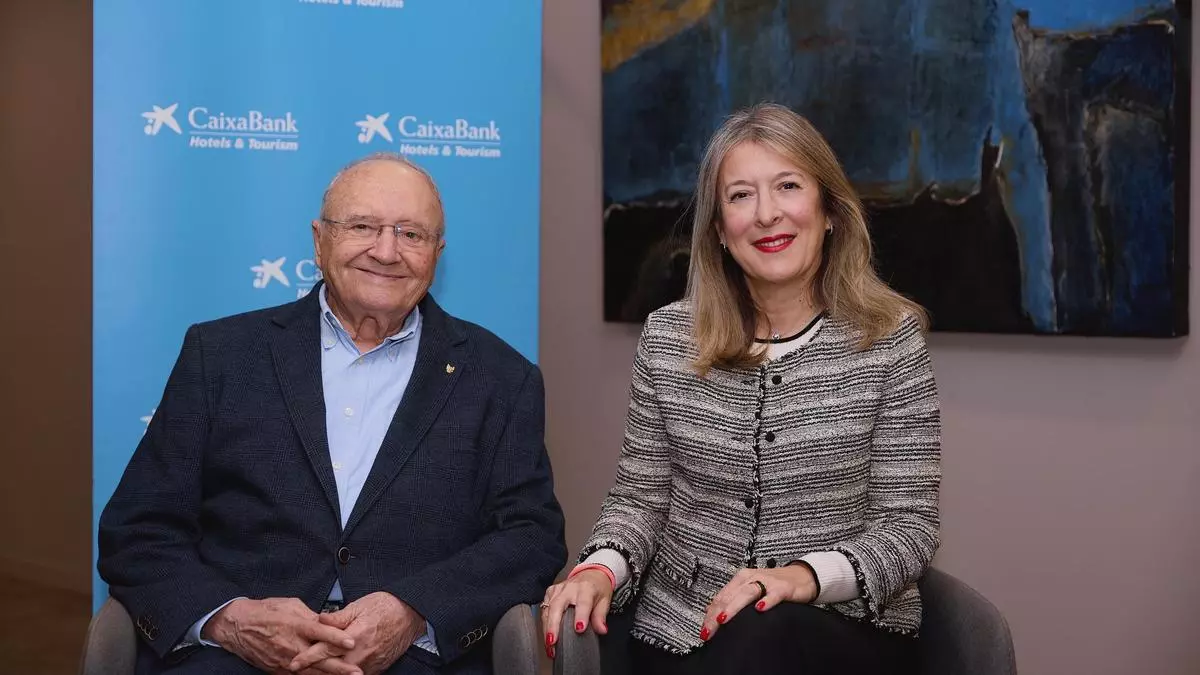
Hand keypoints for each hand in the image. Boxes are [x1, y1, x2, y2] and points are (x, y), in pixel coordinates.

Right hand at [202, 598, 355, 672]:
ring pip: (311, 671)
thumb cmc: (266, 611)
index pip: (320, 632)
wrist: (238, 627)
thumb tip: (329, 622)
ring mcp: (285, 660)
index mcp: (295, 625)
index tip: (352, 642)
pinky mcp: (279, 670)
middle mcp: (291, 644)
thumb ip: (311, 616)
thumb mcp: (291, 605)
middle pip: (319, 658)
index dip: (336, 638)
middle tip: (357, 671)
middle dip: (340, 666)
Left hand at [286, 592, 425, 674]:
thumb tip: (319, 619)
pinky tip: (336, 671)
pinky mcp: (377, 668)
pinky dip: (345, 674)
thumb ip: (338, 616)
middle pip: (333, 668)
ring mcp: (370, 663)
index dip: (308, 657)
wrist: (411, 615)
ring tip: (315, 672)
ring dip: (330, 673)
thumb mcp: (360, 606)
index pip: (327, 650)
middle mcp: (363, 653)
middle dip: (315, 670)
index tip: (294, 663)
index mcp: (357, 635)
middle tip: (298, 671)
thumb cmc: (386, 606)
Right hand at [539, 569, 613, 659]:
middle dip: (553, 625)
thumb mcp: (604, 601)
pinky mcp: (550, 592)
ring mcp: (558, 589)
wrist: (590, 575)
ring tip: (549, 646)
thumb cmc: (597, 588)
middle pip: (557, 606)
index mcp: (586, 588)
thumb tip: (601, 629)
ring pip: (548, 609)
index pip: (583, 603)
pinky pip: (544, 608)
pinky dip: (544, 623)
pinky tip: (546, 635)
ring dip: (547, 628)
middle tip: (552, 642)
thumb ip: (601, 616)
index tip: (579, 629)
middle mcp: (570, 588)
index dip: (580, 616)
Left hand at [699, 565, 817, 641]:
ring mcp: (767, 582)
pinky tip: (760, 609)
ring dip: (733, 607)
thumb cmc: (773, 584)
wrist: (802, 575)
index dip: (709, 614)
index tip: (704, 630)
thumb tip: (711, 612)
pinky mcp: (783, 588)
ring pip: (746, 593)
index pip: (720, 597)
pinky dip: (766, 601)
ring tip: (723, 619)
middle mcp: (751, 577)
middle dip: (716, 614)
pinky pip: (773, 594)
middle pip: (729, 596)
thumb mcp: (750, 590)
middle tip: (709, 631)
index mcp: (740, 579)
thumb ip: (733, 599)